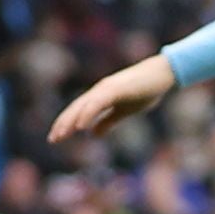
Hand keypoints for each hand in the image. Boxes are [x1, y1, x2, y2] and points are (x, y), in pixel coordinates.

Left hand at [48, 55, 176, 141]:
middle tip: (52, 140)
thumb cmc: (145, 90)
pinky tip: (81, 127)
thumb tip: (94, 134)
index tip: (56, 138)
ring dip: (70, 120)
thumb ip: (109, 121)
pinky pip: (97, 102)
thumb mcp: (124, 111)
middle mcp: (99, 90)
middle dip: (63, 124)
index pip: (78, 110)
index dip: (66, 123)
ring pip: (83, 105)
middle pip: (75, 108)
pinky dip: (87, 114)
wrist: (162, 74)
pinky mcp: (116, 89)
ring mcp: (107, 88)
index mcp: (100, 96)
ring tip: (61, 135)